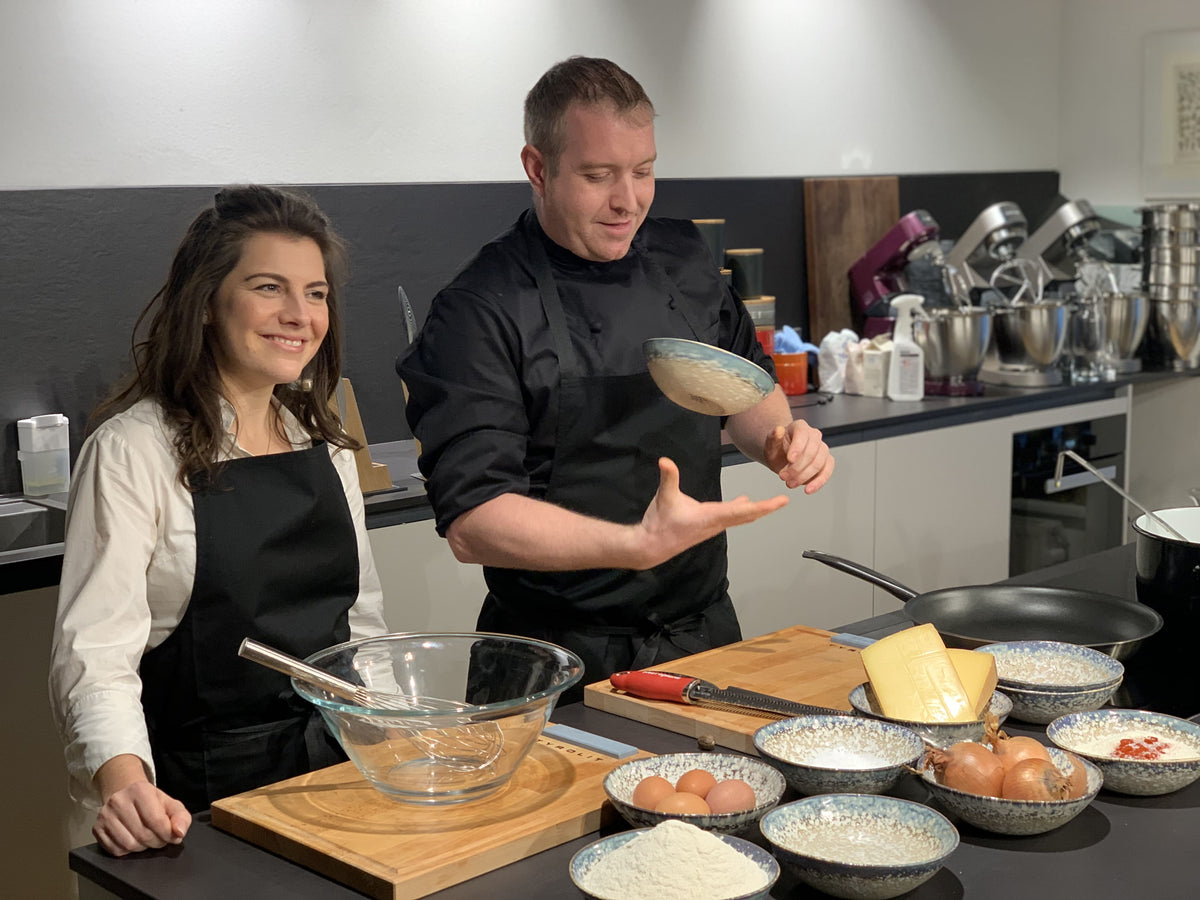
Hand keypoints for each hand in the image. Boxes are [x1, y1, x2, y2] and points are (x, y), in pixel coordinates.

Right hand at [92, 755, 190, 856]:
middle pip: (143, 835)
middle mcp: (119, 801)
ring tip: (147, 839)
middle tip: (160, 838)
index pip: (157, 821)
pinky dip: (128, 851)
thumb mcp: (171, 804)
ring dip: (142, 848)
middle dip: (157, 842)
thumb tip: (179, 833)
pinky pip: (115, 850)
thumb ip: (181, 817)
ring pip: (129, 845)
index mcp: (140, 790)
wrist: (126, 795)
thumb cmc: (151, 802)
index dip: (168, 834)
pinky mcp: (96, 828)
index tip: (172, 836)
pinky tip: (133, 839)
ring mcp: (105, 815)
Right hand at [636, 457, 787, 567]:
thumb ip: (668, 478)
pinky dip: (743, 510)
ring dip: (757, 510)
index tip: (780, 502)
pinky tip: (744, 502)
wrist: (653, 546)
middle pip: (748, 516)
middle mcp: (717, 523)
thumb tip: (664, 461)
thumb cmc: (660, 523)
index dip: (763, 506)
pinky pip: (732, 517)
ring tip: (772, 503)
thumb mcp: (664, 497)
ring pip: (741, 517)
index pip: (743, 511)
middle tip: (784, 501)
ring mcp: (714, 525)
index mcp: (711, 516)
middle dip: (766, 508)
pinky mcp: (708, 525)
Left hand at [764, 421, 834, 492]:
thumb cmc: (777, 448)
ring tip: (790, 483)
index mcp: (800, 427)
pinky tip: (808, 489)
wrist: (781, 457)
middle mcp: (814, 436)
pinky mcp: (827, 462)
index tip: (790, 459)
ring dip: (804, 476)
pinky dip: (818, 482)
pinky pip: (827, 472)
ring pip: (819, 464)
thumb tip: (777, 429)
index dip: (797, 448)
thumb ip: (773, 437)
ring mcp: (822, 448)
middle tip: (783, 476)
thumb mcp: (770, 443)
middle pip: (811, 452)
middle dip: (796, 467)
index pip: (802, 435)